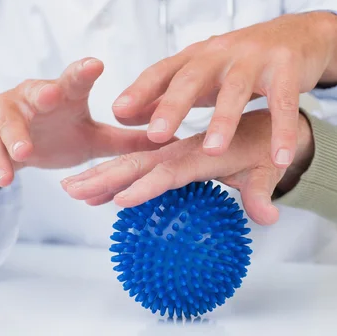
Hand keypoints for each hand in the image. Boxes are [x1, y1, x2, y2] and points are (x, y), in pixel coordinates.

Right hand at [0, 58, 161, 195]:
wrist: (7, 147)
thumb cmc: (55, 135)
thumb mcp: (92, 140)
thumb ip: (126, 141)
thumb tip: (170, 142)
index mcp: (65, 94)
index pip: (76, 79)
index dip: (83, 71)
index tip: (95, 66)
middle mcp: (35, 95)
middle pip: (40, 89)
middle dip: (45, 91)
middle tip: (53, 94)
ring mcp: (6, 109)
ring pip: (9, 119)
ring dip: (16, 135)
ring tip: (25, 151)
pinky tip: (6, 178)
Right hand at [61, 110, 314, 224]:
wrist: (262, 120)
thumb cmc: (263, 145)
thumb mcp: (266, 169)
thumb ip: (261, 192)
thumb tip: (268, 217)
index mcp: (201, 153)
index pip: (169, 172)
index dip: (146, 187)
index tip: (121, 199)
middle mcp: (180, 149)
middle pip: (138, 164)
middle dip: (105, 177)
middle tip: (72, 191)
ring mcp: (171, 150)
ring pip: (130, 160)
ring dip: (99, 173)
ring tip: (69, 187)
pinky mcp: (167, 151)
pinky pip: (136, 160)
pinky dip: (112, 171)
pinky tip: (94, 184)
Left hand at [112, 12, 336, 167]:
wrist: (298, 33)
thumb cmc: (241, 61)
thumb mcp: (203, 74)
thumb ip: (166, 94)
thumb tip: (123, 114)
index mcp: (197, 57)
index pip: (163, 70)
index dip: (141, 89)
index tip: (118, 112)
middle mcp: (221, 54)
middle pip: (193, 77)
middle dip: (173, 105)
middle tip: (156, 135)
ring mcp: (255, 59)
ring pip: (236, 90)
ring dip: (223, 121)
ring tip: (212, 152)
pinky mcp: (287, 68)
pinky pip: (284, 103)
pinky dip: (283, 131)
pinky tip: (280, 158)